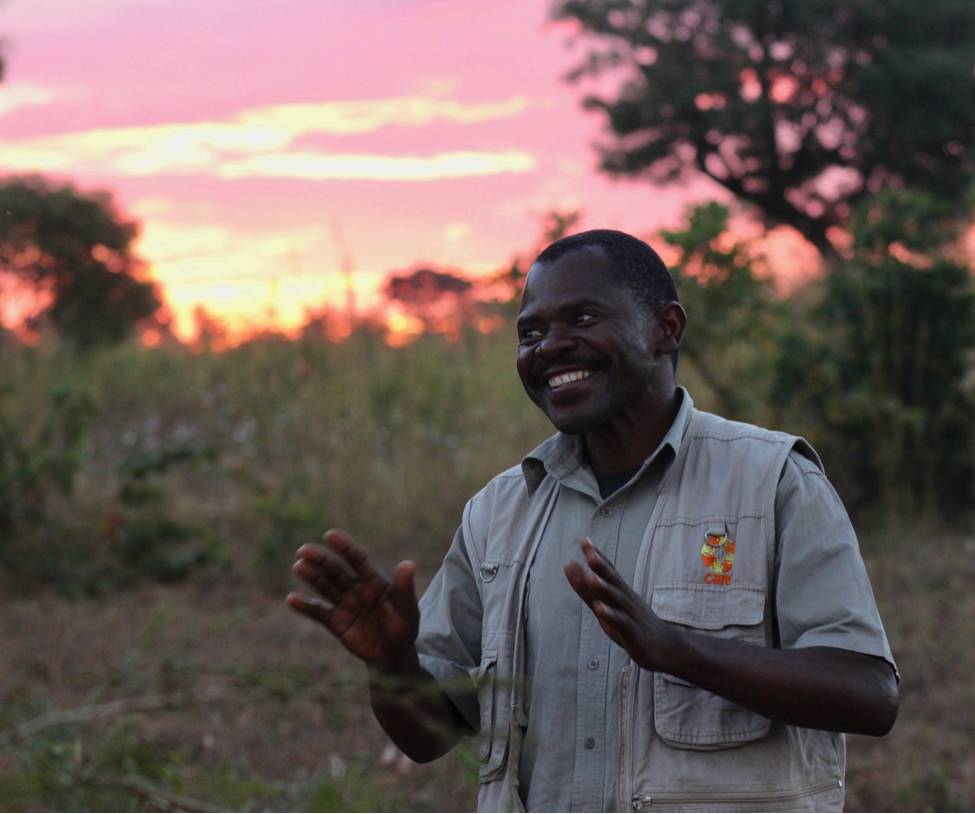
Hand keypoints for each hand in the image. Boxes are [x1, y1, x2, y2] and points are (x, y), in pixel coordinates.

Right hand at [287, 529, 419, 667]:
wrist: (393, 655)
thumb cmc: (404, 627)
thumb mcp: (407, 609)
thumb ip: (404, 588)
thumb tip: (408, 564)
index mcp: (374, 581)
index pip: (357, 560)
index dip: (344, 547)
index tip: (330, 535)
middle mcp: (356, 589)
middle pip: (336, 571)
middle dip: (321, 560)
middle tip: (303, 550)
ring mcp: (345, 604)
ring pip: (325, 587)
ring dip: (312, 577)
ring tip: (298, 566)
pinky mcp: (336, 622)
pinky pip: (318, 612)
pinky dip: (305, 606)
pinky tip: (292, 599)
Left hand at [564, 538, 679, 671]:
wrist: (667, 647)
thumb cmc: (632, 624)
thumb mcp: (604, 606)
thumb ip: (586, 588)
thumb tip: (568, 564)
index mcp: (619, 591)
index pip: (607, 570)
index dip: (596, 555)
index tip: (584, 539)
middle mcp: (626, 598)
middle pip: (613, 579)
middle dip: (600, 565)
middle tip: (588, 550)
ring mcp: (631, 614)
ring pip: (617, 599)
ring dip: (604, 588)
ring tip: (590, 577)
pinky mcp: (634, 632)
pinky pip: (622, 622)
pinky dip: (611, 615)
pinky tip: (600, 609)